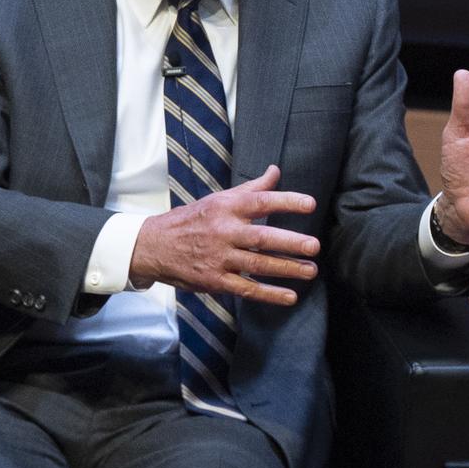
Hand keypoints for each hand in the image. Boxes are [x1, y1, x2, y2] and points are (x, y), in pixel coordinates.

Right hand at [130, 165, 318, 307]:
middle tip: (314, 246)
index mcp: (226, 207)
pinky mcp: (214, 281)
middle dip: (289, 242)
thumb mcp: (219, 199)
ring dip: (286, 269)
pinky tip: (289, 296)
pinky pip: (246, 289)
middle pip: (261, 237)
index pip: (260, 202)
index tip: (309, 204)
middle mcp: (223, 232)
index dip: (286, 202)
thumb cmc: (192, 220)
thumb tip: (276, 171)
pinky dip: (269, 294)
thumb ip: (251, 188)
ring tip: (310, 270)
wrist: (154, 246)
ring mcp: (219, 258)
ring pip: (257, 265)